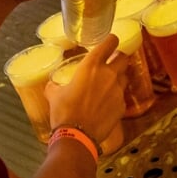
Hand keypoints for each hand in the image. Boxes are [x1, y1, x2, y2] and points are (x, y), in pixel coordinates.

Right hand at [46, 34, 128, 150]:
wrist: (76, 137)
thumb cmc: (64, 112)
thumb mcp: (54, 95)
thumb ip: (55, 86)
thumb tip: (51, 85)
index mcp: (92, 65)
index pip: (110, 42)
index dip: (111, 40)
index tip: (110, 42)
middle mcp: (108, 74)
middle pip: (123, 58)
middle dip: (119, 58)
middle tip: (111, 62)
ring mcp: (118, 91)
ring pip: (124, 77)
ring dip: (118, 77)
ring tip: (108, 85)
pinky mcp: (122, 106)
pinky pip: (121, 96)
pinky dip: (116, 97)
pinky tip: (107, 104)